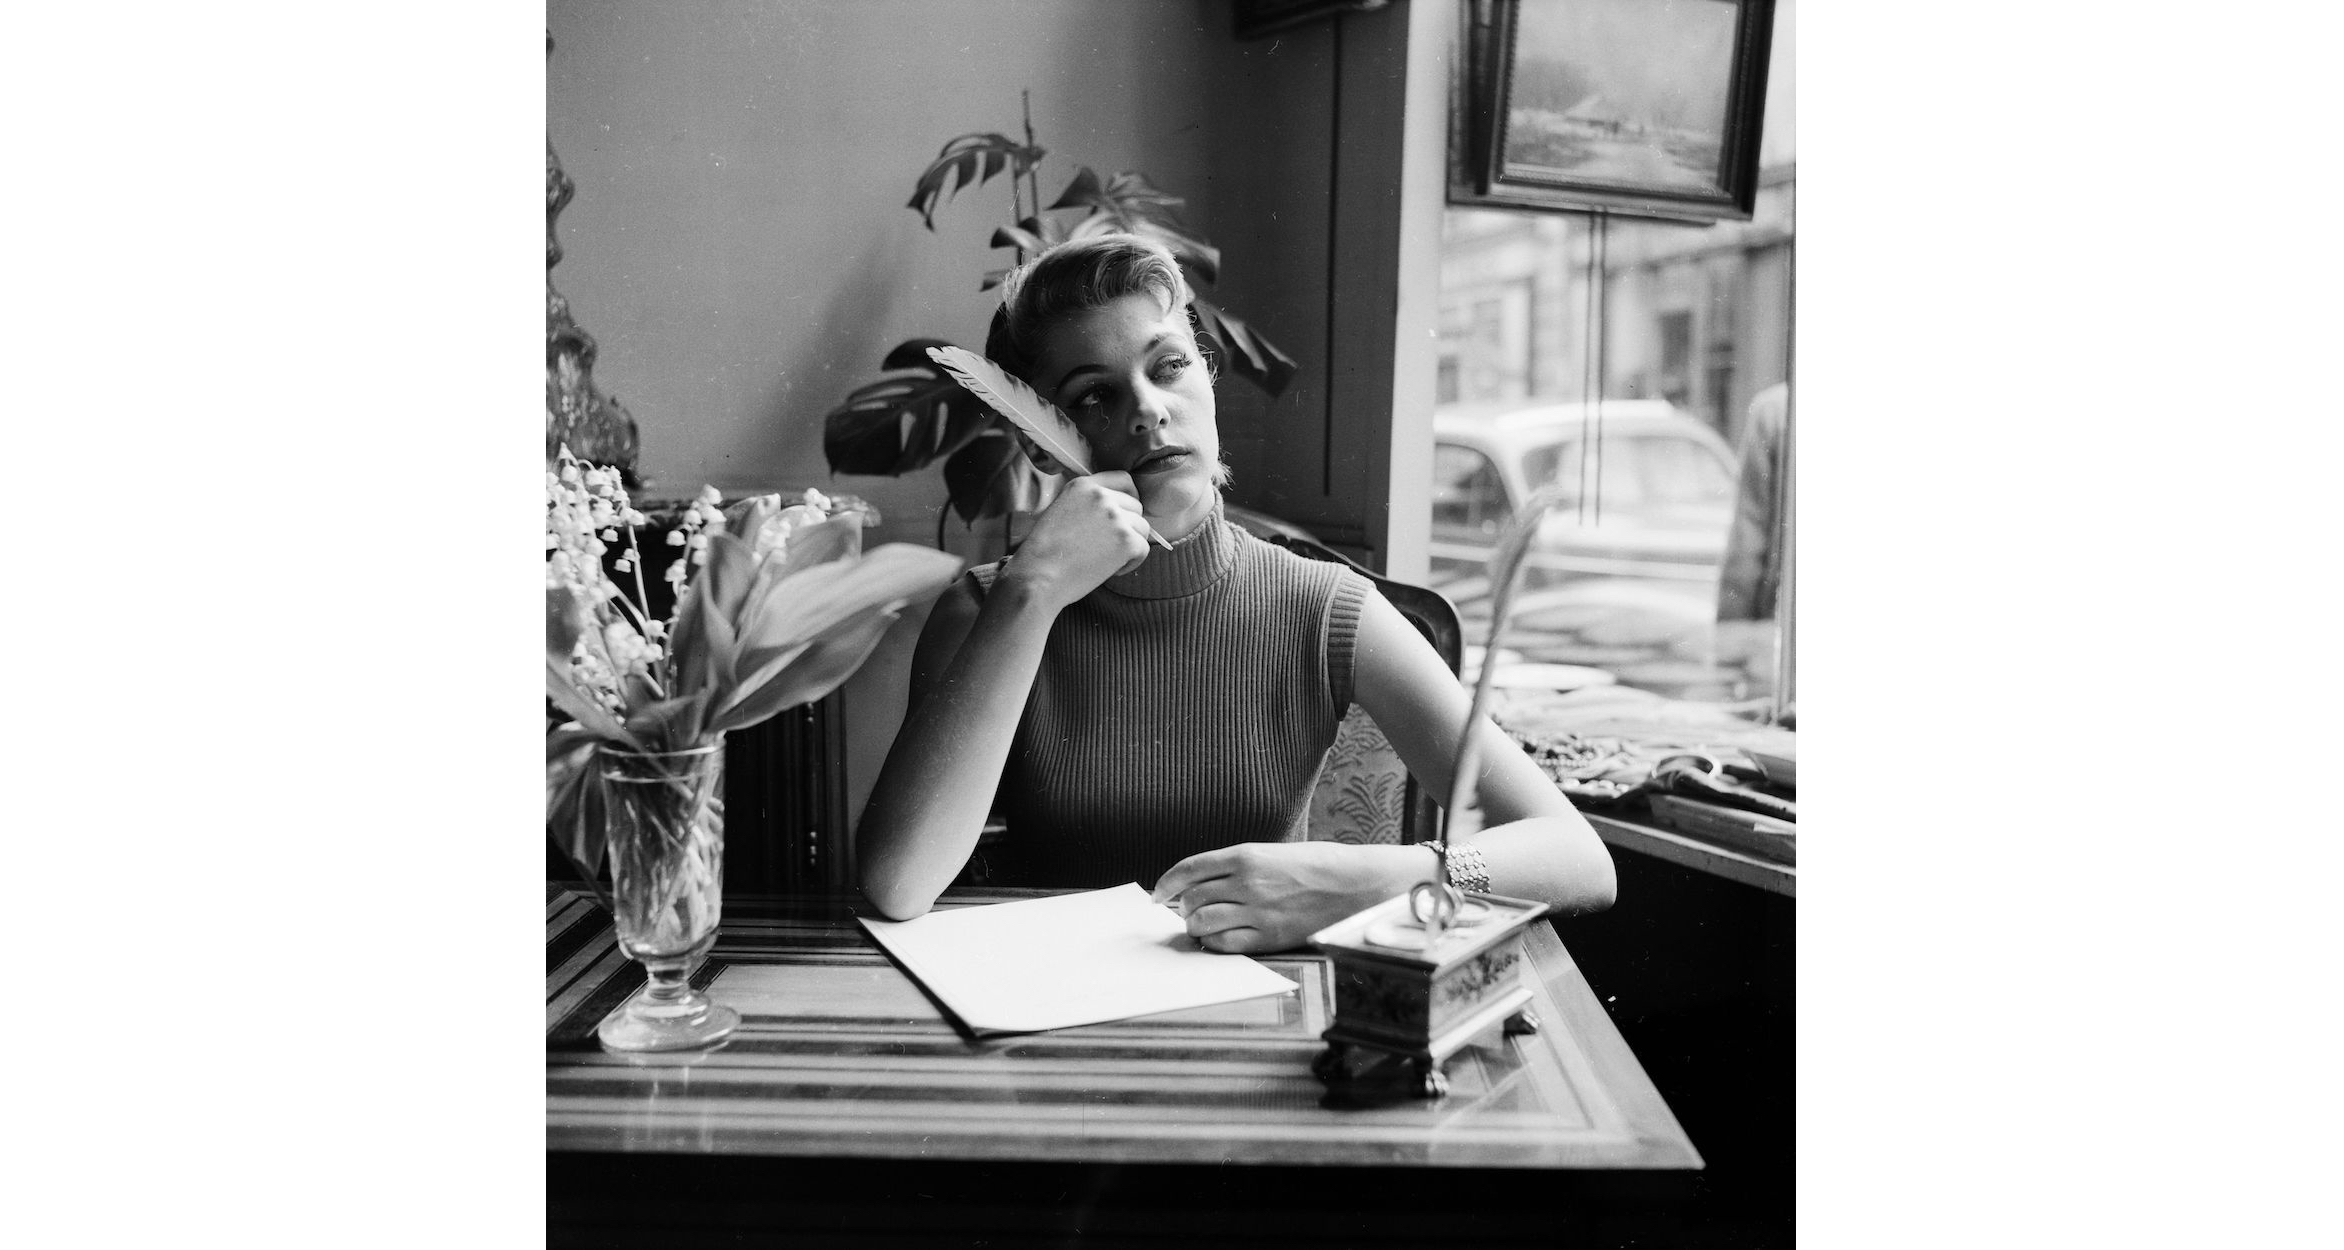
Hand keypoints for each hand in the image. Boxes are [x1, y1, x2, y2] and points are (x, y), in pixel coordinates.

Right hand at [999, 472, 1152, 610]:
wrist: (1038, 577)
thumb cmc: (1044, 552)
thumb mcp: (1060, 509)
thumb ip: (1086, 502)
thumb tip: (1114, 507)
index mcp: (1084, 485)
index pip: (1124, 480)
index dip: (1128, 498)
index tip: (1123, 514)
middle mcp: (1102, 496)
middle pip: (1136, 506)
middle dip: (1128, 526)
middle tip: (1108, 546)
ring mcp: (1116, 517)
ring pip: (1143, 528)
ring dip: (1130, 545)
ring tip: (1106, 559)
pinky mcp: (1126, 540)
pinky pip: (1144, 549)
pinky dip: (1132, 563)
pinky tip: (1110, 569)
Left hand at [1150, 841, 1426, 953]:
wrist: (1355, 885)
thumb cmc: (1315, 866)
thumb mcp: (1272, 853)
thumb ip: (1236, 867)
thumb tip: (1200, 886)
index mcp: (1246, 854)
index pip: (1190, 868)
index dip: (1166, 883)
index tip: (1157, 894)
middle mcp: (1247, 882)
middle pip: (1192, 897)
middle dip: (1182, 907)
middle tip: (1185, 913)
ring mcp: (1258, 910)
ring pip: (1203, 922)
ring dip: (1194, 926)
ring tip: (1201, 927)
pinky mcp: (1270, 936)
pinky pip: (1225, 944)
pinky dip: (1213, 943)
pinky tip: (1217, 940)